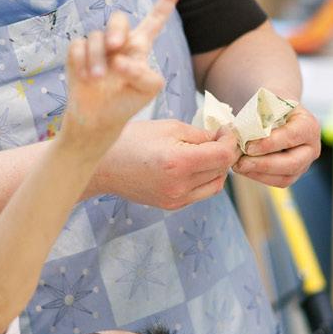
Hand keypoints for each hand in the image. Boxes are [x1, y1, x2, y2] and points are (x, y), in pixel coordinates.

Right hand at [62, 0, 180, 142]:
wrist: (99, 120)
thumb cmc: (127, 103)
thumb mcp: (148, 91)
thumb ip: (144, 73)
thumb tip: (118, 60)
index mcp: (140, 47)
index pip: (154, 21)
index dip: (165, 2)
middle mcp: (118, 42)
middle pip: (118, 18)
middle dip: (116, 29)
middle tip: (115, 46)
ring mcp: (97, 47)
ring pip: (96, 36)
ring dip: (97, 59)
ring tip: (98, 79)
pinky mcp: (77, 53)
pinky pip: (77, 45)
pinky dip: (82, 62)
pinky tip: (86, 78)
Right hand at [97, 117, 239, 209]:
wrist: (102, 166)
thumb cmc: (130, 140)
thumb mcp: (167, 127)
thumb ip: (198, 134)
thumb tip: (219, 138)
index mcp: (179, 162)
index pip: (223, 155)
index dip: (230, 140)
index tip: (225, 130)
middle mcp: (180, 186)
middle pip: (222, 170)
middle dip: (225, 152)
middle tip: (217, 137)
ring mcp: (176, 199)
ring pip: (214, 185)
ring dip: (217, 168)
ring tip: (206, 152)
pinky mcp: (171, 205)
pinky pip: (199, 193)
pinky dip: (203, 179)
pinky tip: (192, 165)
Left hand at [233, 104, 320, 186]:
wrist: (273, 111)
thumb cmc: (269, 104)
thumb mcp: (265, 102)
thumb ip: (258, 116)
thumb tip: (242, 136)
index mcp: (308, 125)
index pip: (291, 136)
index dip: (269, 144)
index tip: (248, 146)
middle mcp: (311, 147)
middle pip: (292, 163)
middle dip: (264, 164)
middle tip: (240, 163)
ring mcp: (304, 163)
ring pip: (285, 177)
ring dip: (259, 174)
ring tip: (238, 166)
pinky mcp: (293, 173)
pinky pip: (277, 181)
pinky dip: (259, 177)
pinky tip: (244, 169)